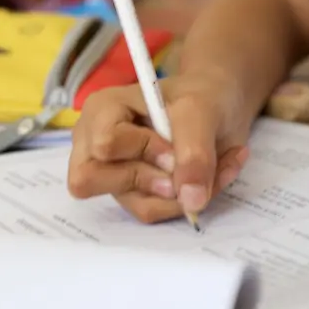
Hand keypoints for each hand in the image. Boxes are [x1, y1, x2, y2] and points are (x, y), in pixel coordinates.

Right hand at [66, 74, 253, 223]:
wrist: (216, 107)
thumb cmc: (199, 97)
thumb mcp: (202, 111)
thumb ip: (194, 151)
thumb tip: (191, 202)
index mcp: (102, 110)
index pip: (105, 145)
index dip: (144, 152)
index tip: (175, 147)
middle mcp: (94, 142)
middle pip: (91, 181)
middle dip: (148, 181)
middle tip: (179, 167)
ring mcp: (109, 171)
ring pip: (131, 202)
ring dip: (176, 194)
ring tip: (204, 170)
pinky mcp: (128, 192)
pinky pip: (148, 211)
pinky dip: (180, 201)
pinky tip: (197, 178)